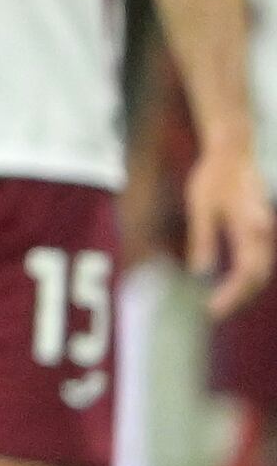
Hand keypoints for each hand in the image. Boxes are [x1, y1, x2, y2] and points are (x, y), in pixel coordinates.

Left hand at [187, 138, 276, 314]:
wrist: (233, 151)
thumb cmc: (215, 176)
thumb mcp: (202, 206)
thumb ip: (204, 238)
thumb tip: (200, 272)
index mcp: (249, 227)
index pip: (246, 272)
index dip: (231, 295)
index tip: (212, 310)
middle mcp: (263, 232)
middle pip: (258, 275)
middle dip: (238, 298)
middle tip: (214, 314)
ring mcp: (264, 231)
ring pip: (261, 269)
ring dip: (244, 290)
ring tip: (220, 305)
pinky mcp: (260, 230)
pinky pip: (257, 259)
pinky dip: (246, 276)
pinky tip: (229, 286)